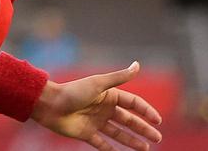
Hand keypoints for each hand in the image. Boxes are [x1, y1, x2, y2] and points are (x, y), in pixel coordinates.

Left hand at [30, 62, 162, 150]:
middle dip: (143, 129)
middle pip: (128, 120)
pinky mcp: (87, 134)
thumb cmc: (74, 91)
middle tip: (157, 138)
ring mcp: (96, 122)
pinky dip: (112, 150)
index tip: (158, 121)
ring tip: (146, 149)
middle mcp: (104, 108)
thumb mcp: (99, 84)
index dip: (146, 111)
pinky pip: (103, 144)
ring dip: (132, 141)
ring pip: (119, 133)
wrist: (50, 105)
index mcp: (108, 95)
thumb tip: (138, 65)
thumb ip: (120, 77)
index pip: (133, 103)